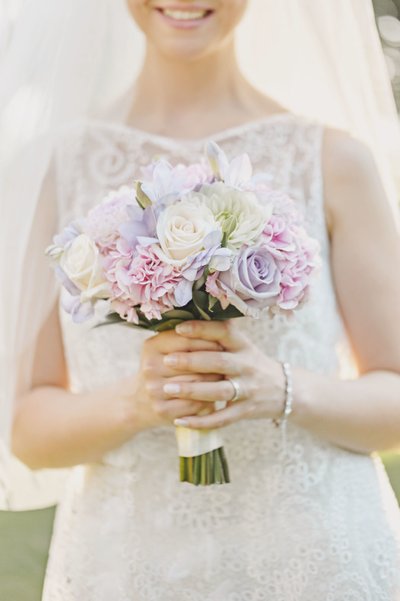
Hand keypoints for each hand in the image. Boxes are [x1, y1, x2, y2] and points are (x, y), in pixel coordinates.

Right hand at [120, 329, 223, 432]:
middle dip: (215, 362)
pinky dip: (208, 400)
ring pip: (197, 383)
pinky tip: (216, 395)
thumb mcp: (166, 349)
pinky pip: (195, 404)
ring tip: (227, 376)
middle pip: (194, 362)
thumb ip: (188, 337)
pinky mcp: (162, 410)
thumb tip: (223, 321)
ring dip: (215, 381)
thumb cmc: (164, 369)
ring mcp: (155, 390)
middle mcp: (150, 367)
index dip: (209, 340)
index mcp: (152, 346)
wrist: (139, 403)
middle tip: (231, 361)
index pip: (187, 339)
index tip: (225, 342)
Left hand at [161, 320, 285, 429]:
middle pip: (220, 362)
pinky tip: (179, 421)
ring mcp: (248, 389)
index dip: (202, 329)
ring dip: (193, 390)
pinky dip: (201, 421)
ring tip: (168, 388)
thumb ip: (218, 334)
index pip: (224, 332)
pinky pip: (222, 419)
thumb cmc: (251, 363)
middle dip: (192, 361)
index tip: (179, 329)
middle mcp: (247, 365)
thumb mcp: (241, 345)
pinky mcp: (246, 411)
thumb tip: (186, 315)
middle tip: (167, 360)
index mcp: (243, 345)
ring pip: (219, 391)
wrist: (285, 390)